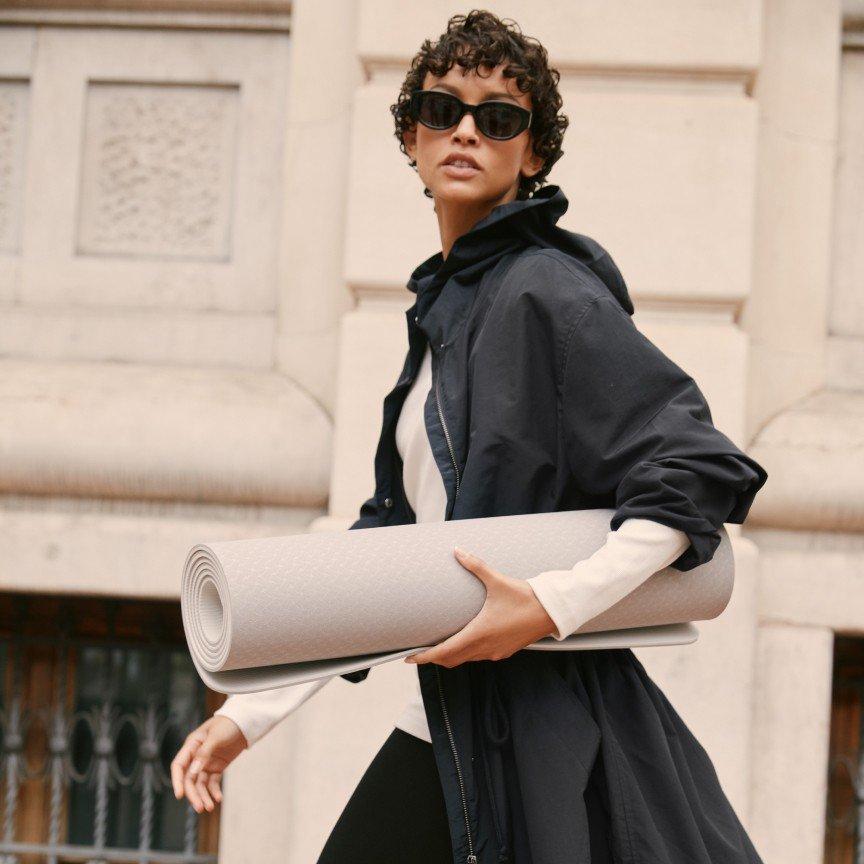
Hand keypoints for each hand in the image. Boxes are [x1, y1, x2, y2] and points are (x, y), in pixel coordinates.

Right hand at [171, 716, 247, 812]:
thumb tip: (192, 772)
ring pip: (200, 783)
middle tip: (200, 808)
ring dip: (203, 796)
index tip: (179, 795)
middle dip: (194, 794)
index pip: (179, 766)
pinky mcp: (218, 766)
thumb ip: (204, 753)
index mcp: (192, 745)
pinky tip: (219, 798)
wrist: (246, 721)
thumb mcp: (216, 736)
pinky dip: (214, 791)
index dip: (177, 781)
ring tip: (210, 807)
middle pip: (189, 779)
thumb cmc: (228, 723)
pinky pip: (212, 782)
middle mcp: (196, 756)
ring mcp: (207, 762)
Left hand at [404, 547, 555, 667]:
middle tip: (418, 651)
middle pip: (451, 660)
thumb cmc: (524, 598)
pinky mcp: (504, 651)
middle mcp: (485, 648)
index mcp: (478, 633)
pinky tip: (465, 642)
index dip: (425, 657)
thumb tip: (457, 550)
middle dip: (433, 657)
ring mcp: (495, 652)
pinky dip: (466, 654)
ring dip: (450, 656)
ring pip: (465, 660)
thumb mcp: (497, 580)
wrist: (551, 611)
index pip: (444, 652)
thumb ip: (475, 566)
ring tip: (437, 646)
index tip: (409, 658)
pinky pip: (479, 657)